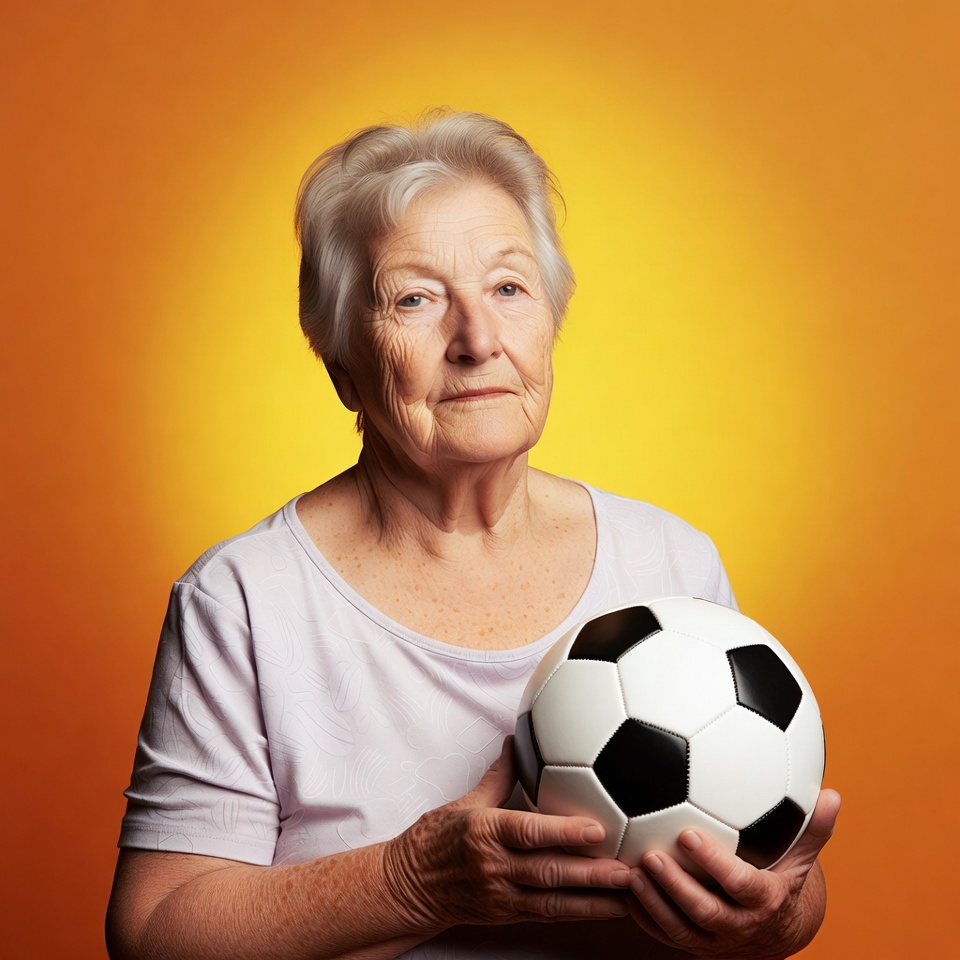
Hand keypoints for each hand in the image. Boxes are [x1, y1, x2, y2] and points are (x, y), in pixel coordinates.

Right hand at [382, 738, 632, 930]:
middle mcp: (494, 865)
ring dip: (594, 899)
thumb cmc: (434, 839)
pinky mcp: (507, 915)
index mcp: (484, 831)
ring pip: (554, 900)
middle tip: (628, 869)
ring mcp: (502, 895)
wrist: (409, 886)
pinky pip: (548, 915)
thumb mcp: (464, 802)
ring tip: (629, 894)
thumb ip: (498, 776)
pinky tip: (608, 908)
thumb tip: (516, 741)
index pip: (528, 831)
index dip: (562, 833)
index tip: (596, 829)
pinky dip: (580, 912)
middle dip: (591, 873)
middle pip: (548, 871)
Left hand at [627, 789, 840, 959]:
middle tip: (651, 855)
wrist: (778, 935)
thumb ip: (813, 829)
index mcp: (764, 901)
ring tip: (629, 871)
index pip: (738, 883)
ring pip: (678, 929)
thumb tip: (833, 794)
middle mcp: (738, 926)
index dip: (713, 863)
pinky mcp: (692, 946)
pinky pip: (663, 936)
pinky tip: (623, 889)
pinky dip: (642, 916)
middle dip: (676, 885)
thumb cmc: (784, 883)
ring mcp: (713, 941)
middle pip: (704, 911)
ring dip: (652, 902)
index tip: (688, 835)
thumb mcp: (800, 859)